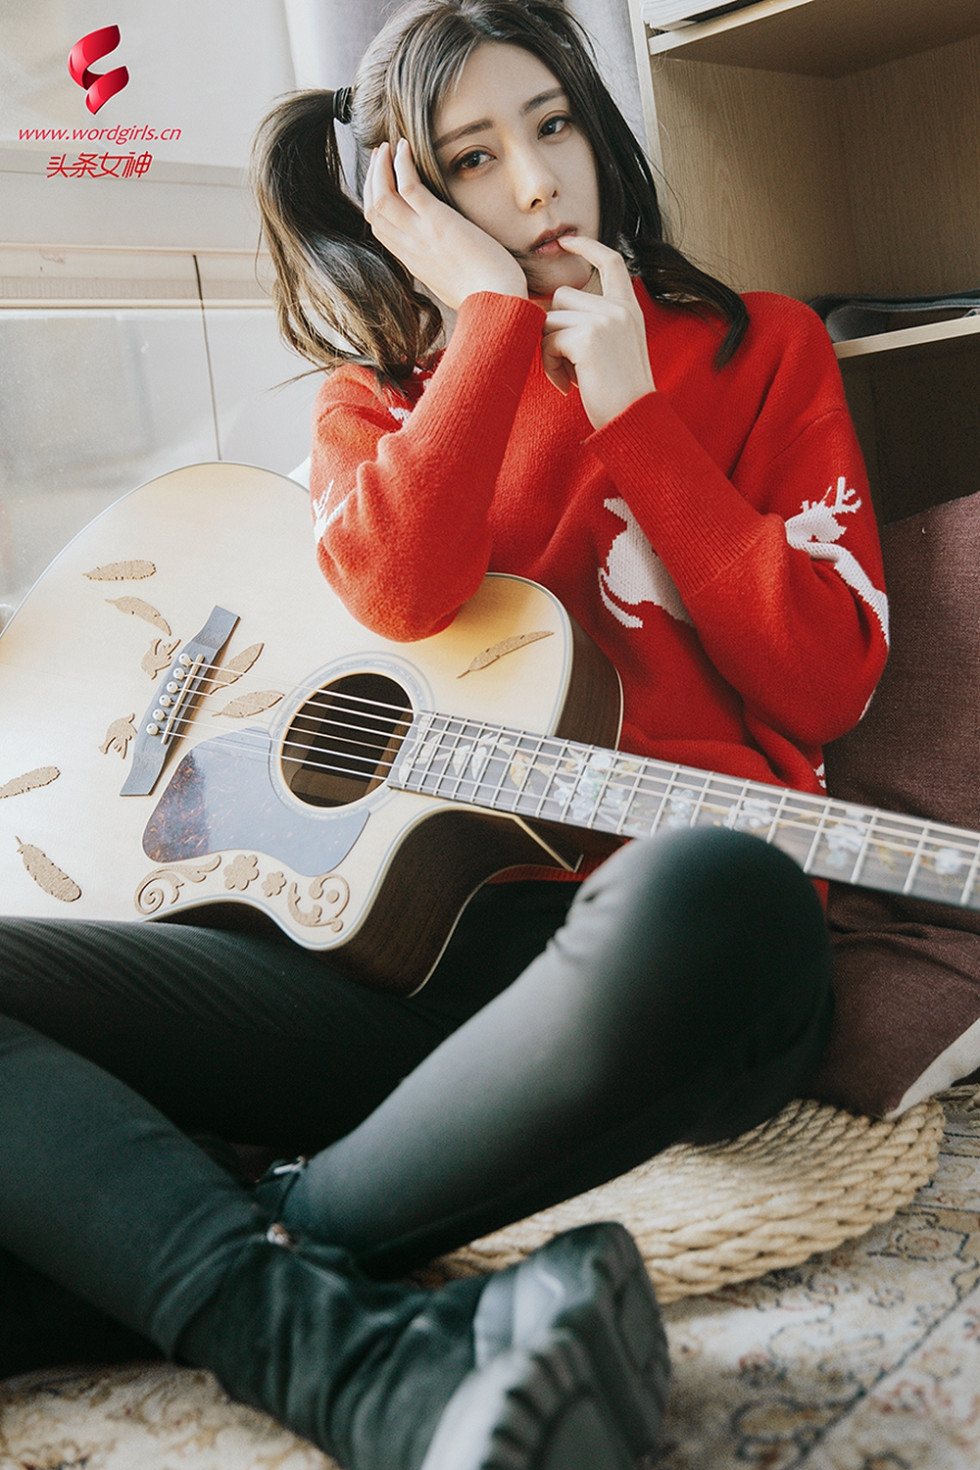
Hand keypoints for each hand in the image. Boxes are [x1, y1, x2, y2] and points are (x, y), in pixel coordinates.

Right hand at [362, 140, 527, 309]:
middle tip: (380, 155)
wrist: (499, 305)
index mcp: (415, 262)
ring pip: (381, 196)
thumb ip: (448, 266)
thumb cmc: (489, 298)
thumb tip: (456, 261)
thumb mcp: (457, 283)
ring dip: (380, 166)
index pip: (380, 228)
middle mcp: (411, 249)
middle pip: (373, 210)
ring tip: (387, 146)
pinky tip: (405, 147)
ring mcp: (421, 236)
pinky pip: (407, 186)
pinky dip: (401, 163)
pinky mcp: (438, 223)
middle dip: (372, 178)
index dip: (375, 200)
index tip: (382, 180)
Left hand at [541, 236, 655, 428]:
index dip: (587, 247)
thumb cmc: (621, 395)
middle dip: (554, 328)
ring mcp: (604, 320)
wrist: (635, 421)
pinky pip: (548, 341)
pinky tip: (566, 386)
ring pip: (550, 319)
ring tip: (567, 377)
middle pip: (562, 296)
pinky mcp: (587, 338)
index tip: (567, 241)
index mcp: (630, 309)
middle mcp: (619, 308)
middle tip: (566, 364)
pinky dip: (549, 365)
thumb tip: (548, 311)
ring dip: (549, 350)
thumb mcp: (614, 350)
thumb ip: (594, 325)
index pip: (611, 262)